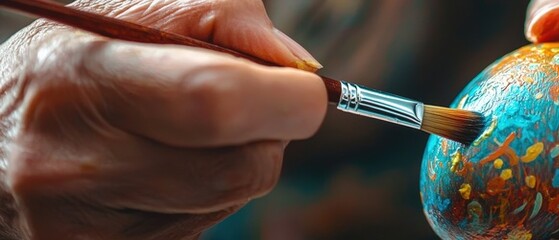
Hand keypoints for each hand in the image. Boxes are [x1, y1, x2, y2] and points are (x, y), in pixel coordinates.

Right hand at [0, 0, 324, 237]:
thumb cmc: (77, 63)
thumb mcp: (136, 11)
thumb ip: (227, 19)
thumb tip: (300, 71)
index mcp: (84, 80)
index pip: (219, 104)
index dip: (286, 100)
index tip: (306, 91)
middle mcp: (72, 163)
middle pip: (243, 169)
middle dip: (268, 135)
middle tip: (244, 107)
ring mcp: (78, 226)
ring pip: (230, 203)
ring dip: (235, 165)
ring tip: (178, 136)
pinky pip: (198, 230)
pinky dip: (200, 200)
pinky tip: (155, 174)